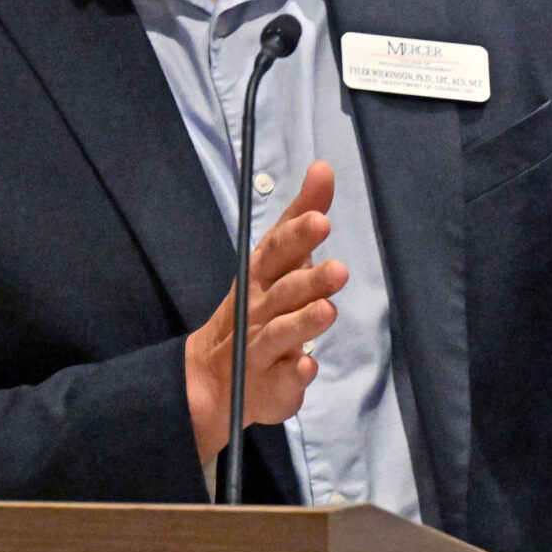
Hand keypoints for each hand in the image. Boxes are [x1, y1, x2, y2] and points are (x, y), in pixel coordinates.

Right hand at [185, 162, 347, 463]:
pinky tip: (307, 367)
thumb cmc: (258, 307)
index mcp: (260, 276)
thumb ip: (302, 216)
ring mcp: (261, 347)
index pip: (276, 251)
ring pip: (280, 333)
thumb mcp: (279, 260)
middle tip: (338, 269)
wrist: (214, 379)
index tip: (320, 218)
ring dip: (302, 322)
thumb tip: (323, 168)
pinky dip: (294, 373)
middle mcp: (257, 308)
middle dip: (308, 280)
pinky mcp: (270, 383)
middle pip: (282, 291)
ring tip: (327, 311)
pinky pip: (282, 379)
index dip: (296, 235)